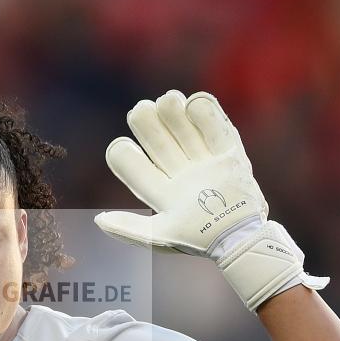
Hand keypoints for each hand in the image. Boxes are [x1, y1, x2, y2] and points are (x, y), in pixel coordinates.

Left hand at [95, 90, 326, 310]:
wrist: (241, 237)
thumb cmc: (198, 240)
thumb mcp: (160, 237)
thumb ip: (129, 230)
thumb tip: (98, 220)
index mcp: (161, 193)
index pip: (135, 167)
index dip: (124, 154)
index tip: (120, 146)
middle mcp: (180, 174)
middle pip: (158, 142)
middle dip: (148, 124)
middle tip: (141, 110)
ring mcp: (204, 162)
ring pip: (184, 129)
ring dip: (174, 112)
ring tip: (168, 100)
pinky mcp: (229, 153)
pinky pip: (216, 127)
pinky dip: (205, 111)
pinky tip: (194, 102)